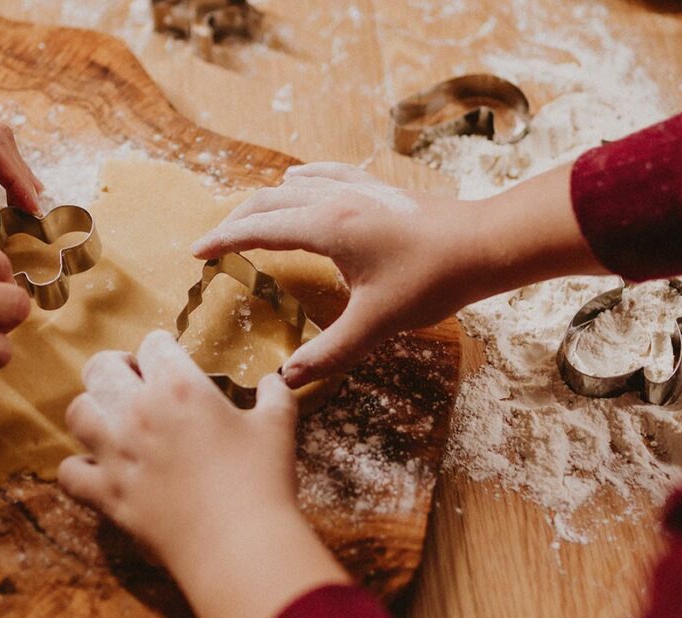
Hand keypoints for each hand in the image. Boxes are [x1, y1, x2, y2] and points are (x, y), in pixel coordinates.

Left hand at [59, 331, 347, 617]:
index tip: (167, 358)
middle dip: (116, 367)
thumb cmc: (262, 481)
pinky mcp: (106, 494)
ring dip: (92, 410)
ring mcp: (116, 453)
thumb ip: (275, 394)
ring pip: (77, 412)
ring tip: (110, 419)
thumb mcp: (278, 427)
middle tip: (133, 382)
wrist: (240, 544)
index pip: (154, 345)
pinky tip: (97, 468)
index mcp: (180, 387)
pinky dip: (79, 468)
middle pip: (101, 367)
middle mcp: (138, 412)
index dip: (161, 348)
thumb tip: (274, 379)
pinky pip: (70, 472)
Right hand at [192, 162, 605, 386]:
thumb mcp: (377, 323)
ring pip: (293, 186)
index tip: (196, 252)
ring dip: (263, 201)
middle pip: (267, 202)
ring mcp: (356, 189)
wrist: (486, 243)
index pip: (258, 229)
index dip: (223, 240)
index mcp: (326, 227)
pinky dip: (300, 180)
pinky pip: (325, 174)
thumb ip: (329, 352)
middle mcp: (334, 199)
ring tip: (247, 219)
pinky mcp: (376, 189)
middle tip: (214, 244)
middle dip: (235, 221)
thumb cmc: (432, 280)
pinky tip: (298, 180)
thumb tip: (287, 379)